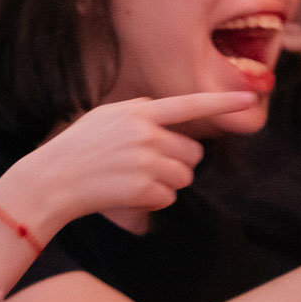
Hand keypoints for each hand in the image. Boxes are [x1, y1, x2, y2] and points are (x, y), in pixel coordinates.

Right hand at [9, 91, 256, 227]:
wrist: (50, 181)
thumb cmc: (76, 149)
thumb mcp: (104, 117)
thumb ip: (138, 112)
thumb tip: (169, 114)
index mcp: (138, 112)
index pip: (189, 105)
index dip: (222, 103)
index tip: (250, 100)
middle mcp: (147, 134)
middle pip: (192, 153)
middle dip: (177, 163)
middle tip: (145, 168)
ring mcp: (146, 161)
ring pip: (183, 177)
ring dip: (165, 184)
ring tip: (132, 181)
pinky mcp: (143, 188)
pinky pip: (168, 198)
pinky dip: (152, 201)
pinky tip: (127, 195)